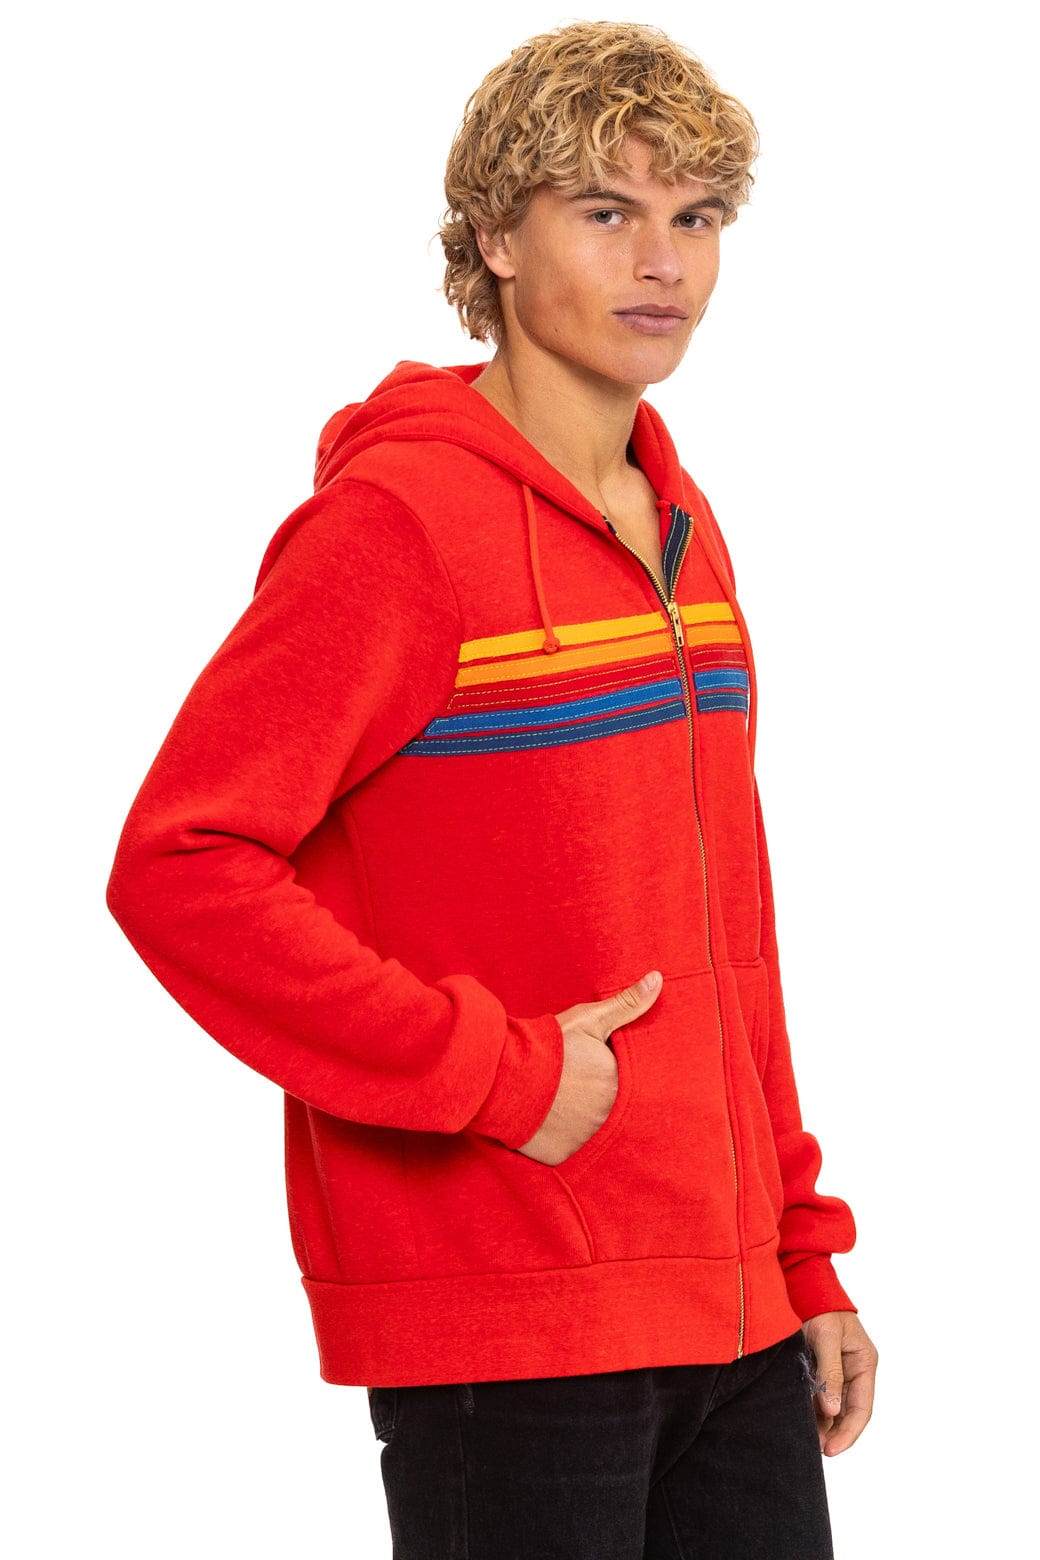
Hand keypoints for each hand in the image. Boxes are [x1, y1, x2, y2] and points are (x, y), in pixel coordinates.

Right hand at [516, 971, 662, 1165]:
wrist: (503, 1075)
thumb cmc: (549, 1045)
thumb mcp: (590, 1020)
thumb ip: (627, 1004)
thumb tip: (658, 979)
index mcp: (620, 1086)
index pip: (629, 1087)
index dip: (615, 1080)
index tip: (597, 1074)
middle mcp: (609, 1119)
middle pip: (613, 1114)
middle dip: (602, 1105)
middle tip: (581, 1094)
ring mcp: (586, 1141)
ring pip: (594, 1136)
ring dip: (586, 1125)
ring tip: (569, 1111)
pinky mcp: (562, 1158)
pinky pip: (571, 1154)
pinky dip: (565, 1143)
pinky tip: (554, 1128)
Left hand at [801, 1310, 877, 1455]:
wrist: (803, 1284)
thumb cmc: (820, 1307)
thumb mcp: (827, 1337)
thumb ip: (830, 1373)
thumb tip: (832, 1410)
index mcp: (864, 1363)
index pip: (862, 1408)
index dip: (849, 1432)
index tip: (833, 1450)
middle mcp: (854, 1370)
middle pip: (848, 1412)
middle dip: (835, 1433)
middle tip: (819, 1450)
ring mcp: (837, 1370)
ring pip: (833, 1407)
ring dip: (824, 1424)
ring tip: (809, 1440)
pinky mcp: (820, 1368)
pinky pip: (820, 1395)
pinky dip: (813, 1409)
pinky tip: (803, 1420)